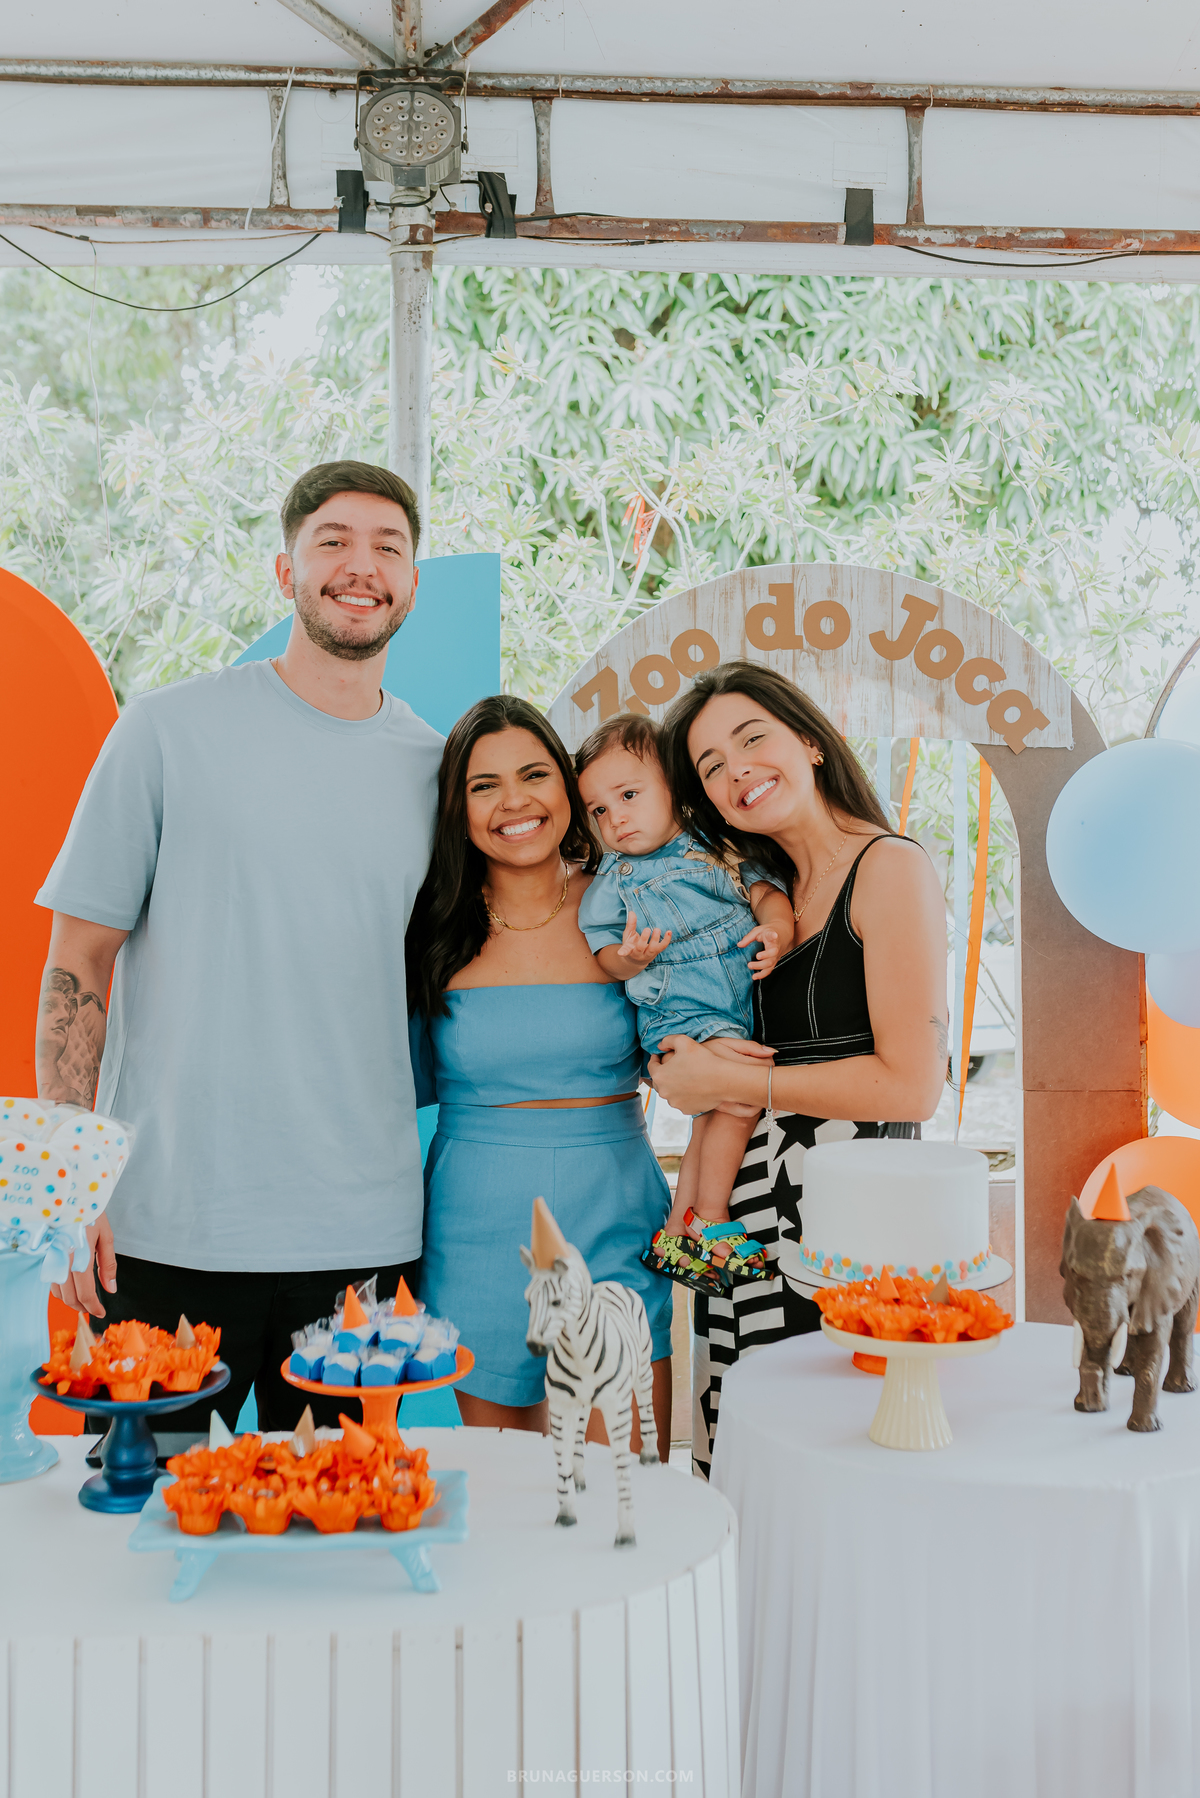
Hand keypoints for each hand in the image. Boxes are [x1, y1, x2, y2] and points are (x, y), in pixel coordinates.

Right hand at [50, 1214, 115, 1318]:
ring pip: (58, 1292)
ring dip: (71, 1301)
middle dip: (82, 1308)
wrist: (69, 1195)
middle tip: (94, 1309)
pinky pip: (52, 1281)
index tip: (101, 1312)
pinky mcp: (47, 1256)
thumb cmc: (88, 1212)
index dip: (93, 1307)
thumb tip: (110, 1288)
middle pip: (70, 1297)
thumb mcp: (105, 1236)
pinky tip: (73, 1288)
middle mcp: (63, 1260)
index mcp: (80, 1256)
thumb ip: (108, 1264)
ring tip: (85, 1301)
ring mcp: (52, 1259)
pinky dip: (62, 1290)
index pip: (85, 1293)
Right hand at [620, 911, 671, 970]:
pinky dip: (666, 940)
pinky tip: (669, 932)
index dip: (623, 952)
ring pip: (653, 949)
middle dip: (644, 939)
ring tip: (657, 929)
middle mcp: (638, 953)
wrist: (638, 959)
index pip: (625, 951)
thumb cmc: (631, 944)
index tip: (620, 953)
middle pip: (640, 948)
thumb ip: (630, 924)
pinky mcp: (656, 952)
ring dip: (655, 939)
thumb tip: (632, 912)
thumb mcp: (628, 935)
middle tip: (647, 929)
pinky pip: (662, 947)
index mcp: (629, 949)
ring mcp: (648, 954)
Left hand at [650, 1035, 772, 1114]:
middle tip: (673, 1066)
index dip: (655, 1058)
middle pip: (660, 1081)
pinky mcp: (686, 1110)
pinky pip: (681, 1101)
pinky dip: (684, 1095)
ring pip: (670, 1092)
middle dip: (664, 1072)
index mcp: (660, 1076)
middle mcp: (664, 1092)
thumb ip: (667, 1040)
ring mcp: (675, 1103)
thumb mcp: (683, 1041)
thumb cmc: (703, 1059)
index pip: (651, 1066)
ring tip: (684, 1076)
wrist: (723, 1080)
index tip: (659, 1055)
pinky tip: (692, 1087)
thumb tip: (660, 1046)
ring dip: (673, 1085)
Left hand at [739, 923, 781, 979]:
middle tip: (752, 958)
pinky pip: (770, 969)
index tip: (774, 935)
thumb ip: (748, 938)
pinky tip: (754, 977)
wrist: (783, 933)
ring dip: (760, 967)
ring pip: (771, 963)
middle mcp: (776, 947)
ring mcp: (776, 955)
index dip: (773, 936)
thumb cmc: (768, 931)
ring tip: (750, 966)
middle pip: (773, 953)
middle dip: (764, 957)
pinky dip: (762, 974)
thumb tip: (739, 945)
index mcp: (772, 936)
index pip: (773, 936)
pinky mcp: (774, 961)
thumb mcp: (758, 930)